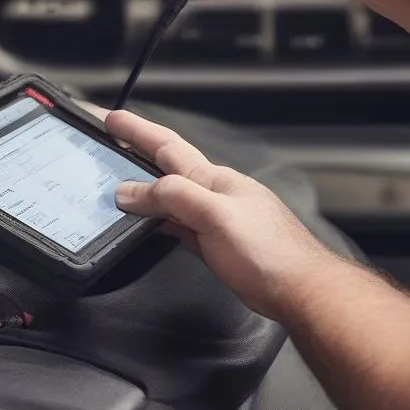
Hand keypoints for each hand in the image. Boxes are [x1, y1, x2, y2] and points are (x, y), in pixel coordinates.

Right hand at [108, 110, 338, 319]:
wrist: (300, 290)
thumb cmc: (270, 254)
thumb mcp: (215, 215)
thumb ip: (173, 197)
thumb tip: (130, 191)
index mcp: (213, 179)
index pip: (166, 146)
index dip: (136, 130)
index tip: (110, 118)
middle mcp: (213, 193)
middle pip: (165, 166)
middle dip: (135, 150)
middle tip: (109, 140)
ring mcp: (214, 217)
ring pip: (169, 195)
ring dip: (142, 184)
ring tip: (117, 179)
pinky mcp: (214, 242)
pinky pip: (176, 222)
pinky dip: (156, 217)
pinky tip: (148, 222)